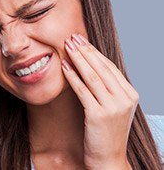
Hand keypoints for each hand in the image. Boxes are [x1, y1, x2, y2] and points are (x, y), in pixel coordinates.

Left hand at [61, 33, 137, 169]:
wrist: (108, 158)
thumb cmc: (107, 130)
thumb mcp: (114, 106)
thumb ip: (108, 88)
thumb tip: (92, 66)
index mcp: (130, 93)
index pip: (109, 66)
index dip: (94, 51)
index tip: (82, 40)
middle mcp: (124, 98)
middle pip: (101, 68)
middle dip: (85, 50)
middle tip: (72, 38)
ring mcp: (113, 106)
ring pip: (92, 76)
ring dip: (78, 59)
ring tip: (67, 46)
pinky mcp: (99, 115)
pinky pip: (83, 90)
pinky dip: (72, 76)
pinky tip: (64, 66)